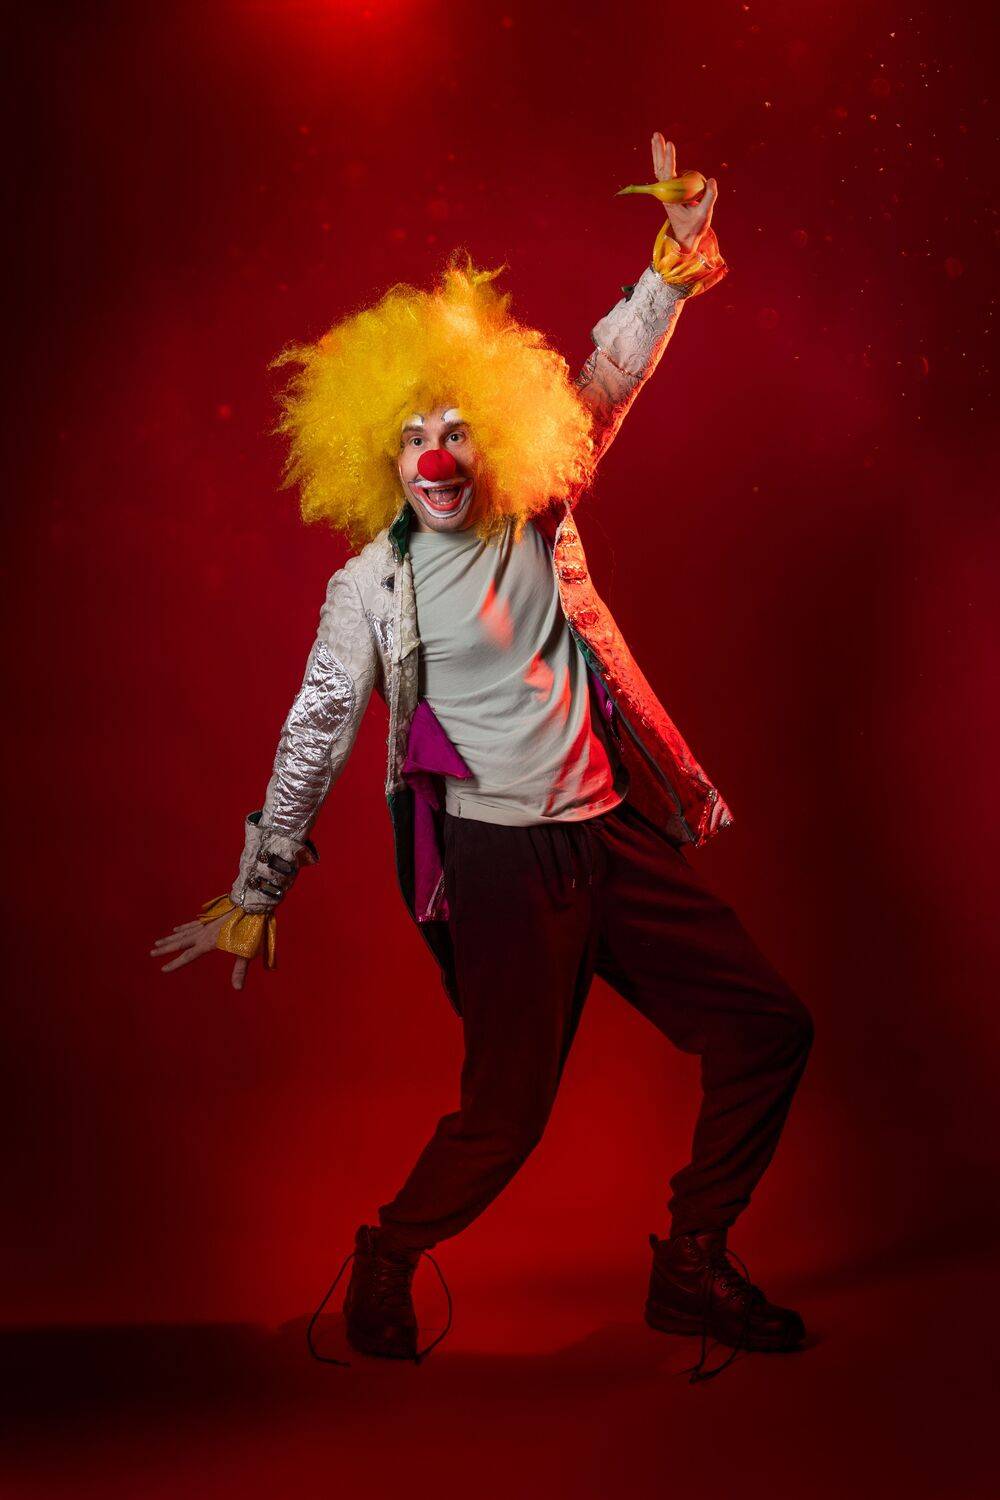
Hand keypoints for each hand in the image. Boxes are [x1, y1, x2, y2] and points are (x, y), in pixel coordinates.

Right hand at [150, 914, 250, 990]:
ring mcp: (206, 923)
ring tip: (158, 942)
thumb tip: (237, 989)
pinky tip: (176, 929)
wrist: (252, 904)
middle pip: (180, 943)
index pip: (188, 956)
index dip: (175, 963)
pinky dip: (183, 927)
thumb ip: (240, 970)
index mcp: (209, 943)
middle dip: (166, 949)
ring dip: (170, 938)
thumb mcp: (246, 952)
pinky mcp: (210, 917)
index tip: (162, 969)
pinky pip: (192, 923)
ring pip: (184, 933)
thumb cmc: (251, 929)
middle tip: (151, 952)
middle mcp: (204, 933)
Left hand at [651, 132, 717, 254]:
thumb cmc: (695, 227)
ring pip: (660, 170)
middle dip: (659, 151)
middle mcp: (666, 193)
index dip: (669, 159)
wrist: (686, 237)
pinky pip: (665, 174)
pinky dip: (663, 161)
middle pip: (660, 169)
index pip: (668, 175)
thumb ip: (709, 198)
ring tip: (657, 137)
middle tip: (657, 134)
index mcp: (671, 198)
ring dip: (658, 153)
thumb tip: (712, 181)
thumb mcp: (704, 214)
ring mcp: (667, 192)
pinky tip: (663, 150)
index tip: (670, 144)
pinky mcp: (671, 191)